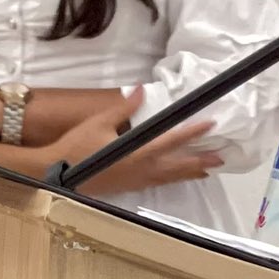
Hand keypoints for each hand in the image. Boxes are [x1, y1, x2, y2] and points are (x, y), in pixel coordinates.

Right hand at [45, 88, 222, 196]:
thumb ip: (124, 108)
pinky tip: (179, 177)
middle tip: (222, 156)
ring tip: (209, 168)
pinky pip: (159, 183)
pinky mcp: (130, 188)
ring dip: (190, 172)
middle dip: (201, 159)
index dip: (193, 132)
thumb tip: (141, 90)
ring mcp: (136, 181)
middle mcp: (142, 170)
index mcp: (137, 153)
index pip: (171, 140)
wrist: (56, 174)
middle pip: (178, 165)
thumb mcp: (99, 122)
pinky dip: (174, 179)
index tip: (211, 124)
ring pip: (170, 177)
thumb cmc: (77, 146)